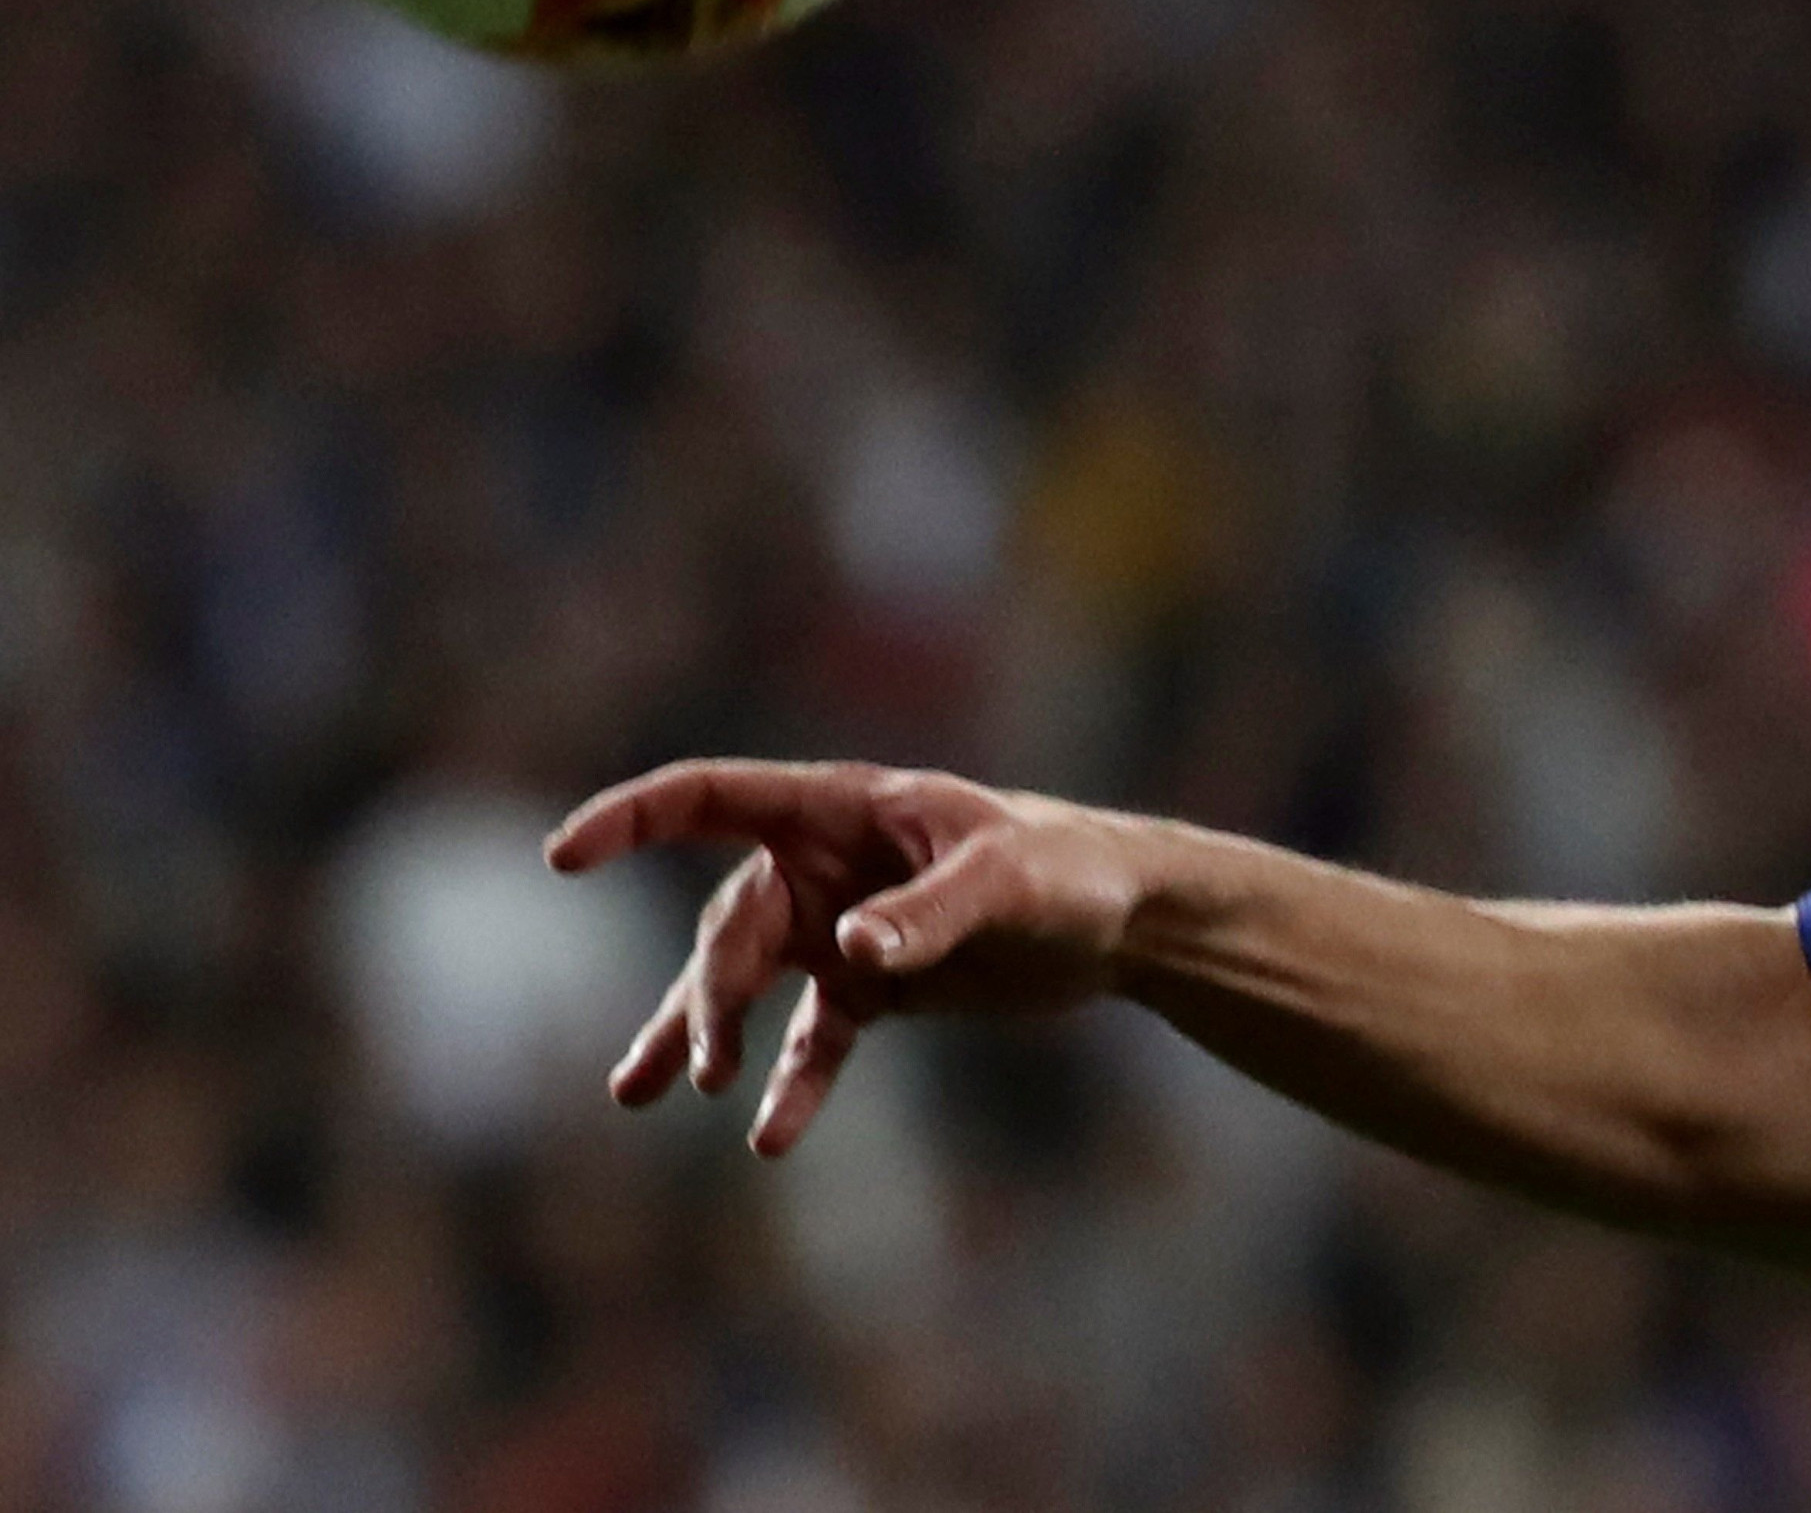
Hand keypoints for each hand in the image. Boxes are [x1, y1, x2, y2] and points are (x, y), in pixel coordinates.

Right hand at [544, 759, 1150, 1155]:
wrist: (1125, 919)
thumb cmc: (1069, 871)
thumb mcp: (1004, 885)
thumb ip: (927, 914)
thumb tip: (851, 950)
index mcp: (842, 809)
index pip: (711, 798)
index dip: (633, 819)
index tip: (561, 858)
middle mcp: (827, 864)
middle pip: (730, 925)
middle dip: (708, 996)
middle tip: (705, 1071)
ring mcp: (845, 926)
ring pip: (746, 982)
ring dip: (698, 1035)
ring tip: (641, 1093)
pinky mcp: (877, 986)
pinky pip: (812, 1039)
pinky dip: (792, 1086)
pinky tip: (771, 1138)